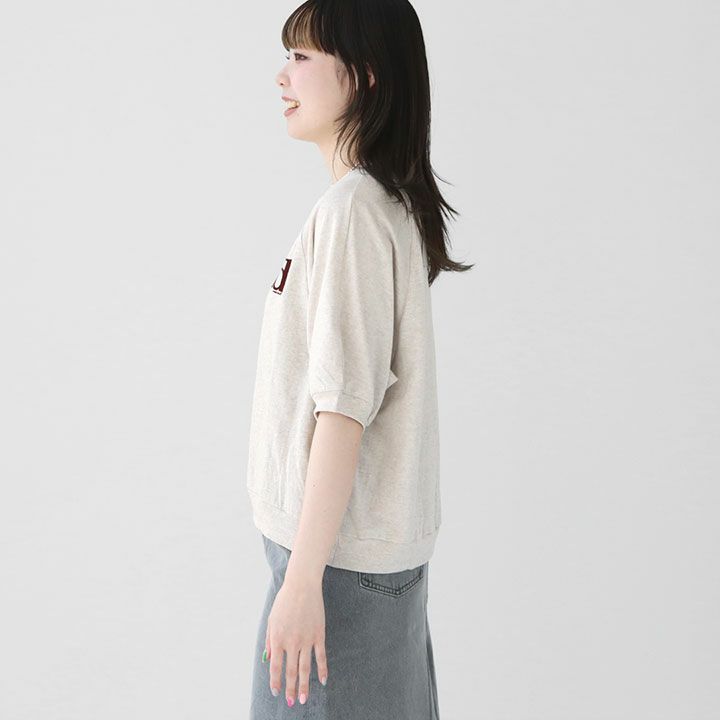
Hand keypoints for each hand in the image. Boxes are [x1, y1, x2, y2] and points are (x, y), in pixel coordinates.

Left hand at [264, 578, 328, 705]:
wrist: (302, 585)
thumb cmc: (284, 601)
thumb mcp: (271, 619)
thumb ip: (270, 640)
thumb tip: (268, 658)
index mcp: (278, 638)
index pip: (276, 667)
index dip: (276, 681)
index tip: (277, 692)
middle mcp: (292, 642)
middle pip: (291, 671)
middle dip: (290, 689)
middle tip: (291, 702)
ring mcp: (306, 639)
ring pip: (305, 668)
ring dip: (304, 685)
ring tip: (303, 699)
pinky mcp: (318, 634)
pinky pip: (321, 656)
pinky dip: (322, 670)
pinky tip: (323, 680)